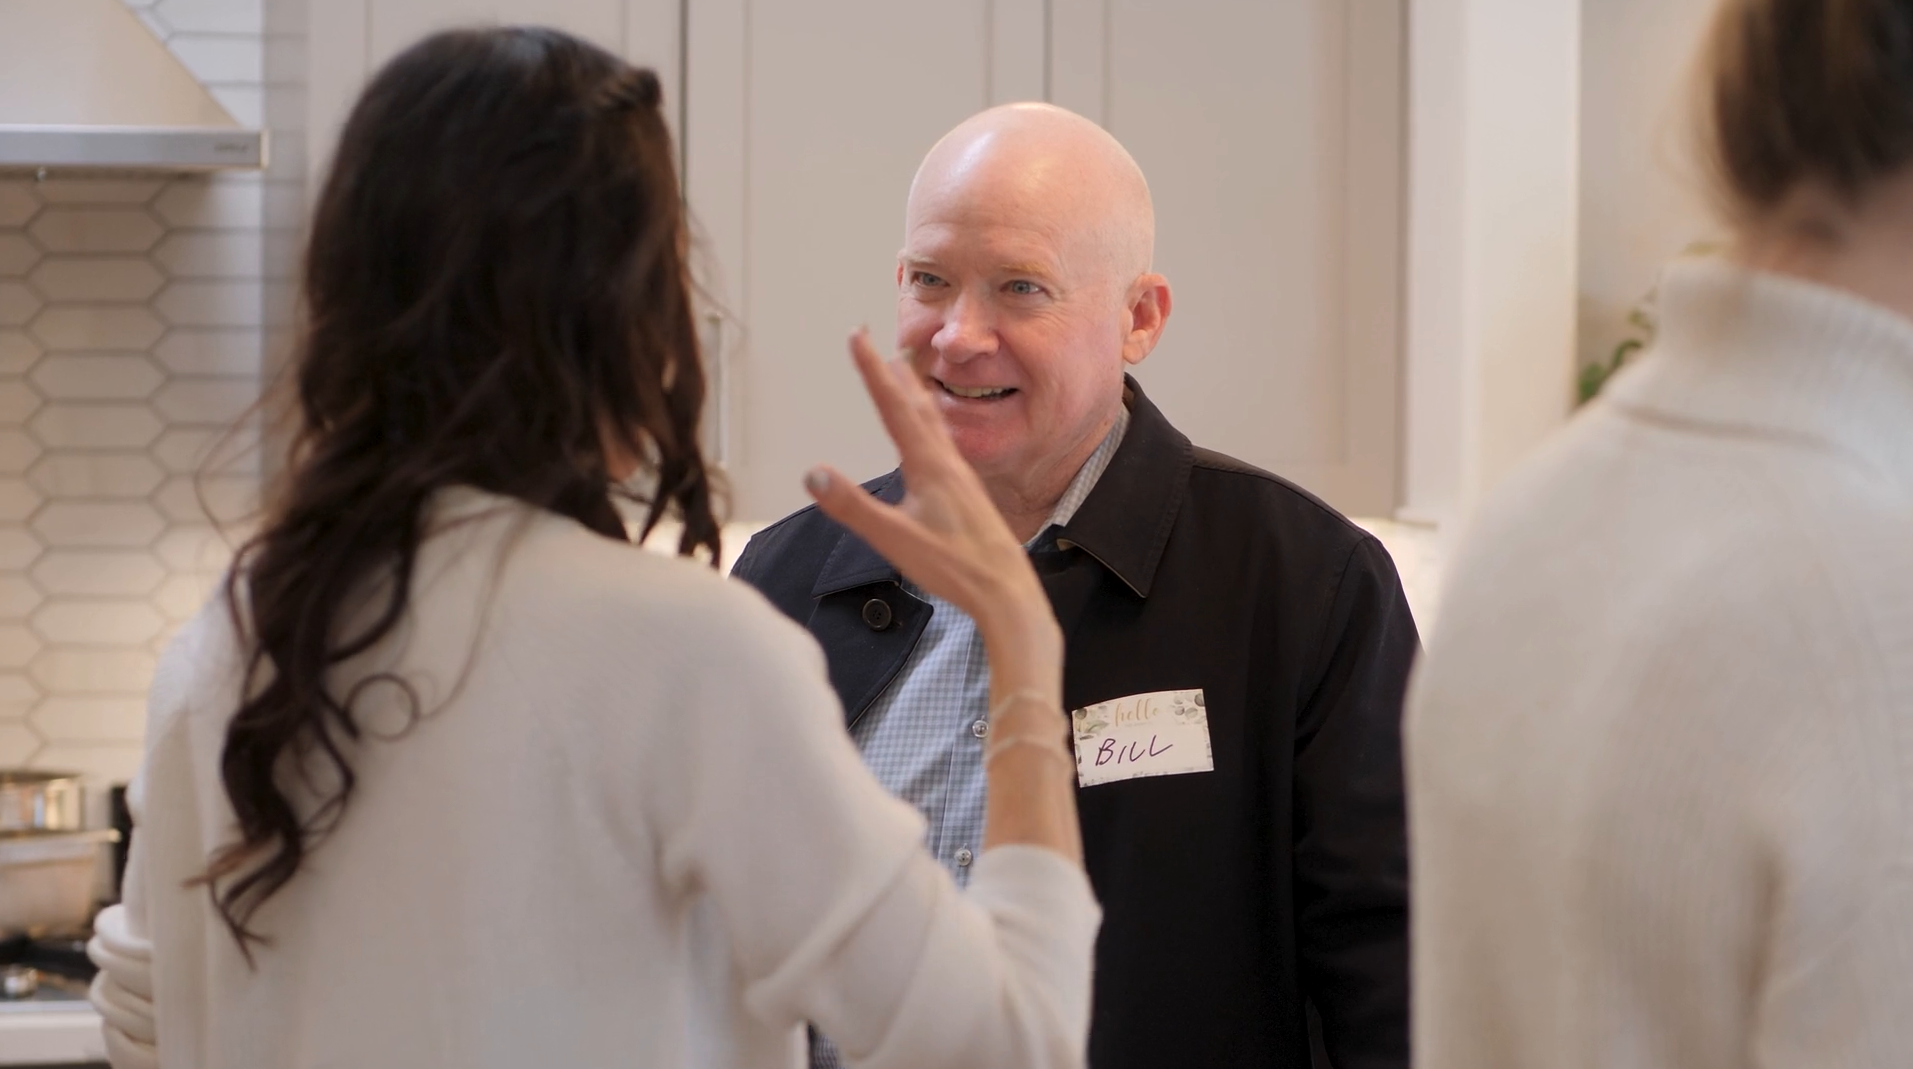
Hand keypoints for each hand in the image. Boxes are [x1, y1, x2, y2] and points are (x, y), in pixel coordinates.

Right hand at [804, 329, 1055, 645]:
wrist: (1008, 593)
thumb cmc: (956, 569)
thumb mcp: (895, 540)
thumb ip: (854, 507)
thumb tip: (814, 474)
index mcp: (930, 467)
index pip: (893, 407)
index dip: (871, 370)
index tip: (857, 336)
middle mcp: (948, 464)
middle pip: (915, 406)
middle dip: (890, 373)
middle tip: (875, 342)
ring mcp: (961, 479)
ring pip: (934, 423)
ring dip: (914, 394)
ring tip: (905, 373)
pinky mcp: (969, 495)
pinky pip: (945, 445)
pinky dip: (931, 425)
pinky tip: (934, 439)